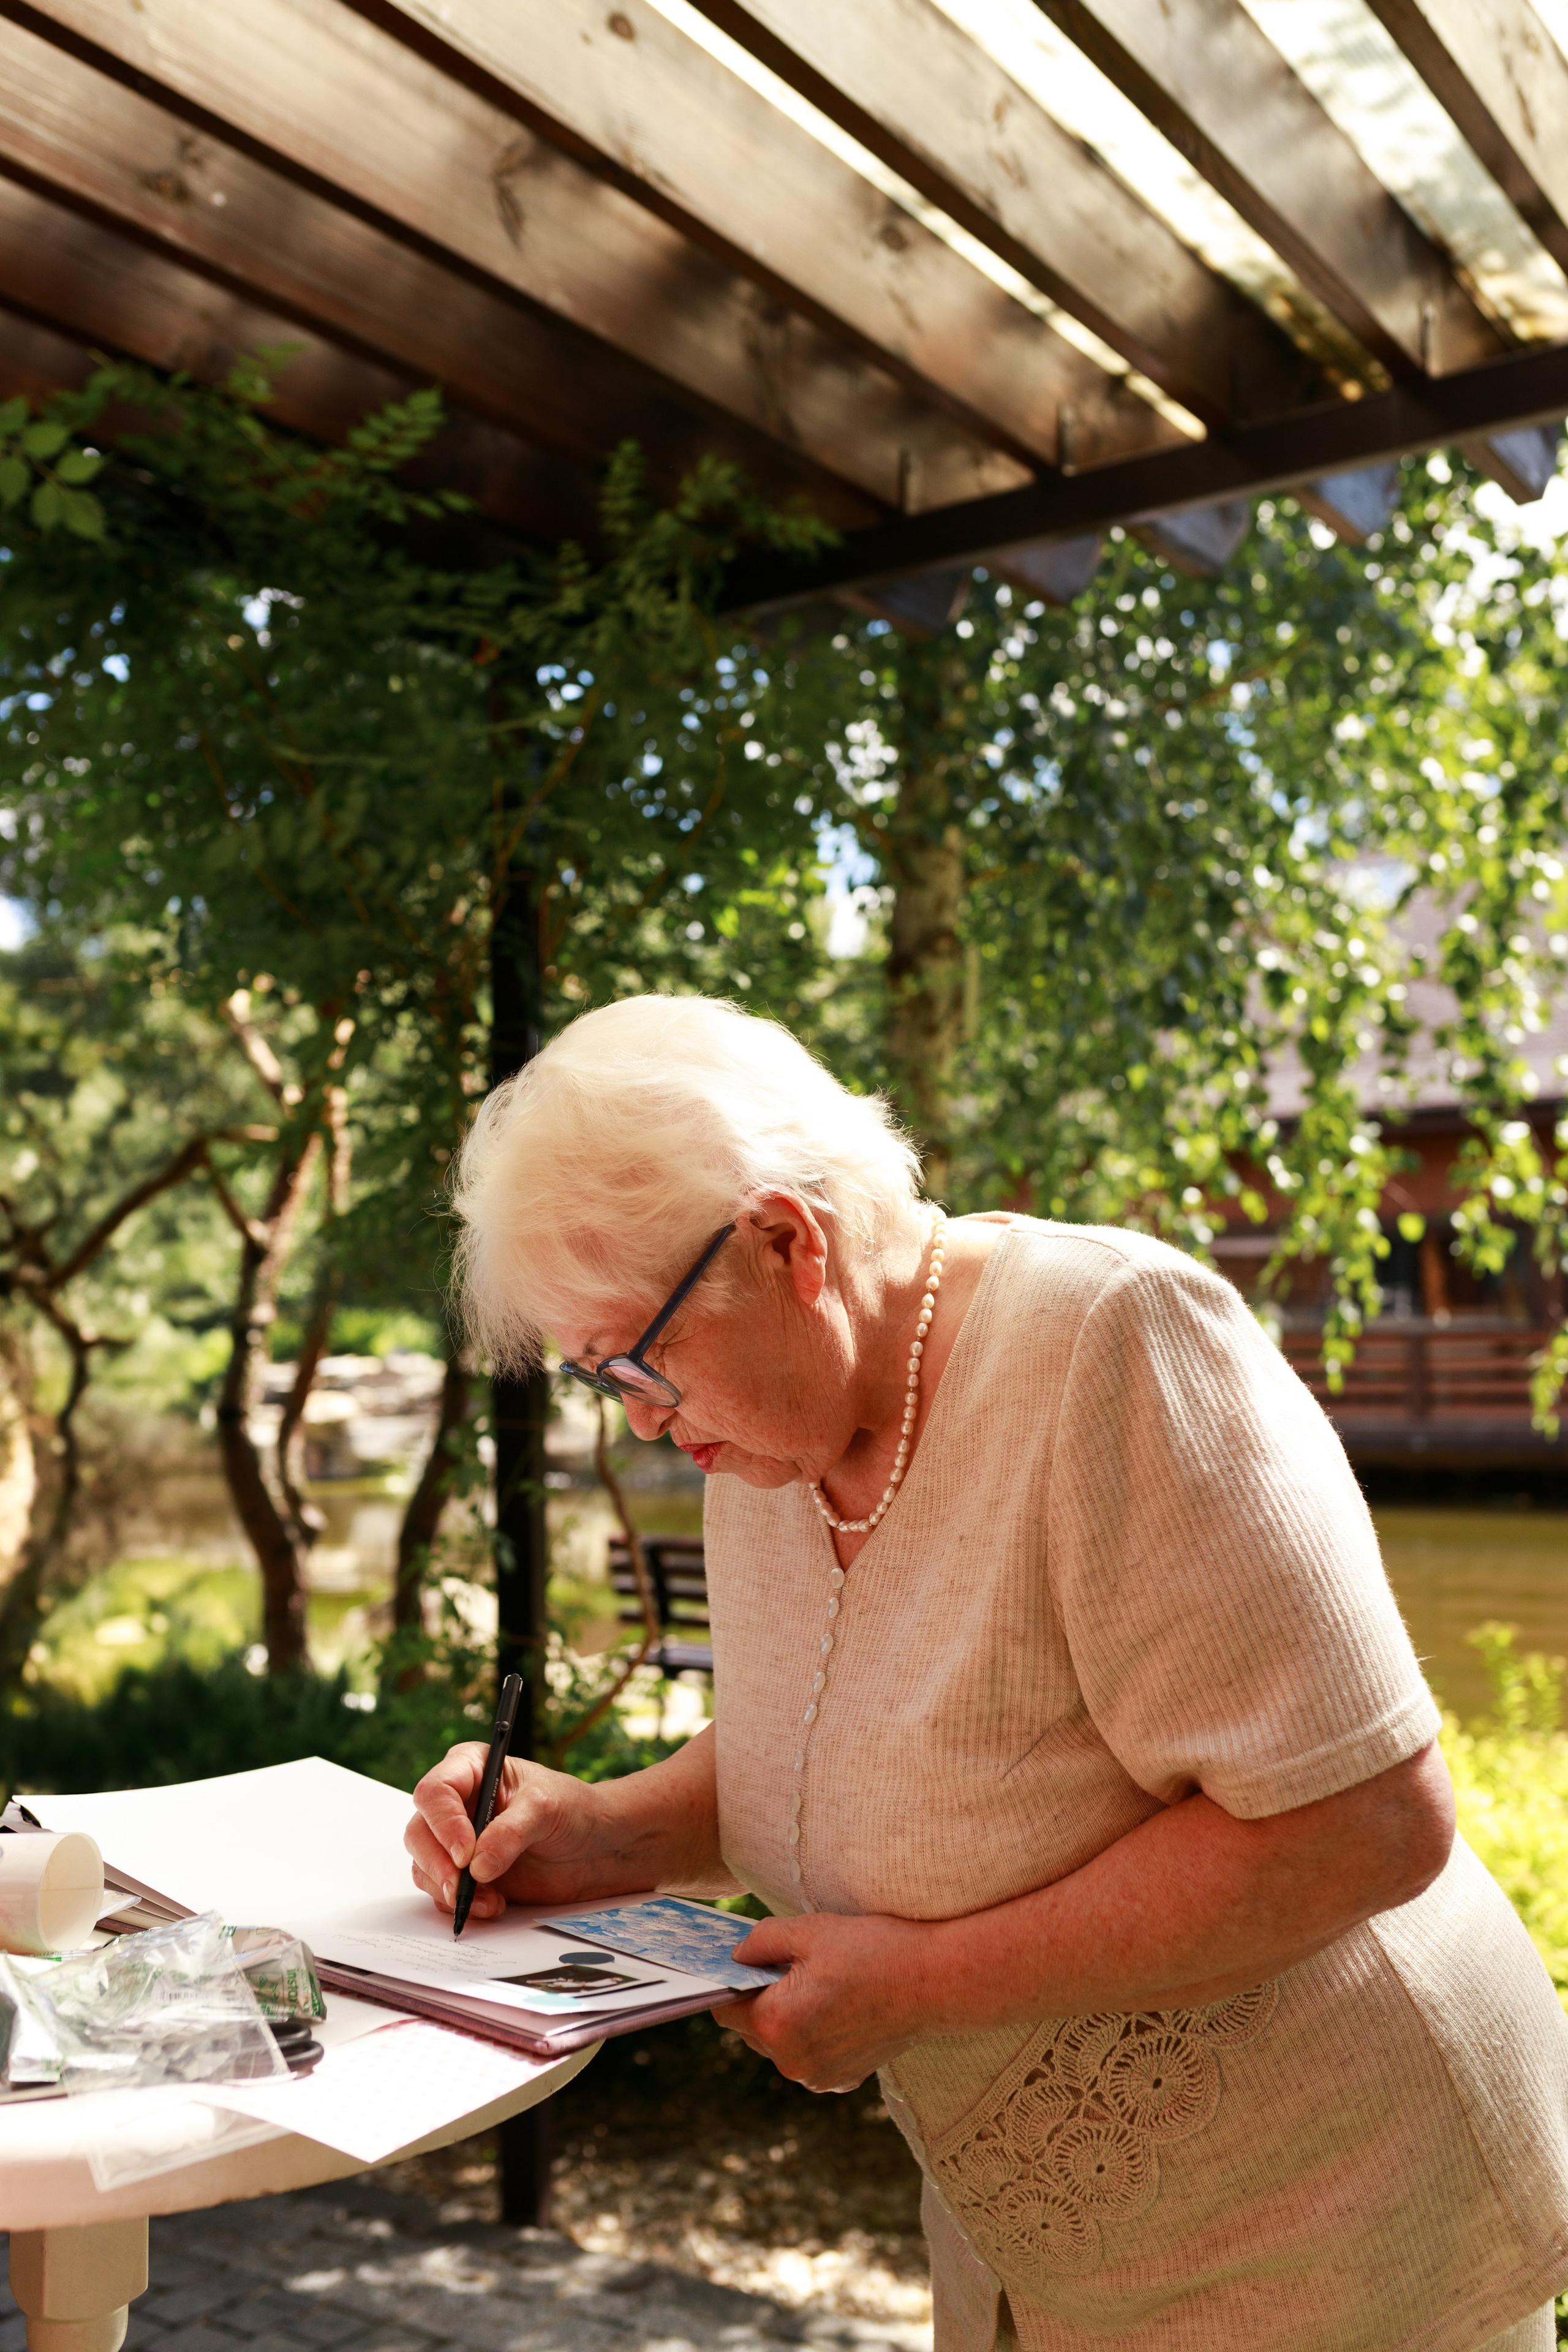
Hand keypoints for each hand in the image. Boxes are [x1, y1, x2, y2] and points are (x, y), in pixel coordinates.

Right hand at [404, 1746, 619, 1920]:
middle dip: (436, 1862)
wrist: (593, 1848)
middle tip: (460, 1886)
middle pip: (419, 1831)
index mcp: (471, 1768)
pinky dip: (460, 1904)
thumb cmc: (572, 1810)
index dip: (444, 1822)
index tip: (465, 1853)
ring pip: (424, 1864)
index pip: (436, 1791)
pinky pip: (441, 1891)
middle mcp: (457, 1803)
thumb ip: (512, 1832)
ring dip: (447, 1889)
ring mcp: (457, 1840)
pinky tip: (492, 1905)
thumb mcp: (547, 1808)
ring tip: (488, 1901)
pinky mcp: (464, 1874)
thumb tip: (477, 1865)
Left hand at [711, 1910, 936, 2091]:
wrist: (933, 1981)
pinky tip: (842, 2007)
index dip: (735, 1981)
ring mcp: (817, 2077)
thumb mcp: (807, 1929)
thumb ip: (758, 1942)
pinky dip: (814, 2034)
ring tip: (825, 1985)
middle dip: (763, 1998)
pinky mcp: (840, 2080)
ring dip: (789, 2017)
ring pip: (780, 2043)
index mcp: (776, 2023)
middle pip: (751, 2027)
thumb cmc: (872, 1950)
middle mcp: (791, 2061)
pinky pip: (808, 2055)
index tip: (754, 1962)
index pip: (725, 2008)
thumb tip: (736, 1958)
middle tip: (797, 1966)